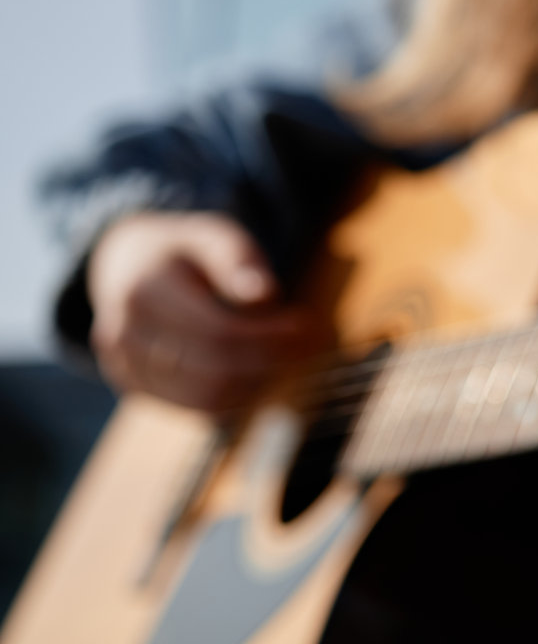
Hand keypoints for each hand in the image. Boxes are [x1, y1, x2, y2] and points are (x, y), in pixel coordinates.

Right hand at [86, 212, 310, 413]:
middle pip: (212, 371)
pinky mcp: (136, 387)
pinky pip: (194, 408)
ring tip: (286, 358)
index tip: (307, 327)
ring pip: (204, 399)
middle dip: (269, 363)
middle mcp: (124, 334)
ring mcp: (125, 366)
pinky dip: (234, 397)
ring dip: (255, 385)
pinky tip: (258, 372)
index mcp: (144, 291)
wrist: (124, 265)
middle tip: (307, 347)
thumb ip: (238, 260)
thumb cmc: (181, 250)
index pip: (217, 332)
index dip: (269, 337)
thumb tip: (265, 294)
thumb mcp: (211, 235)